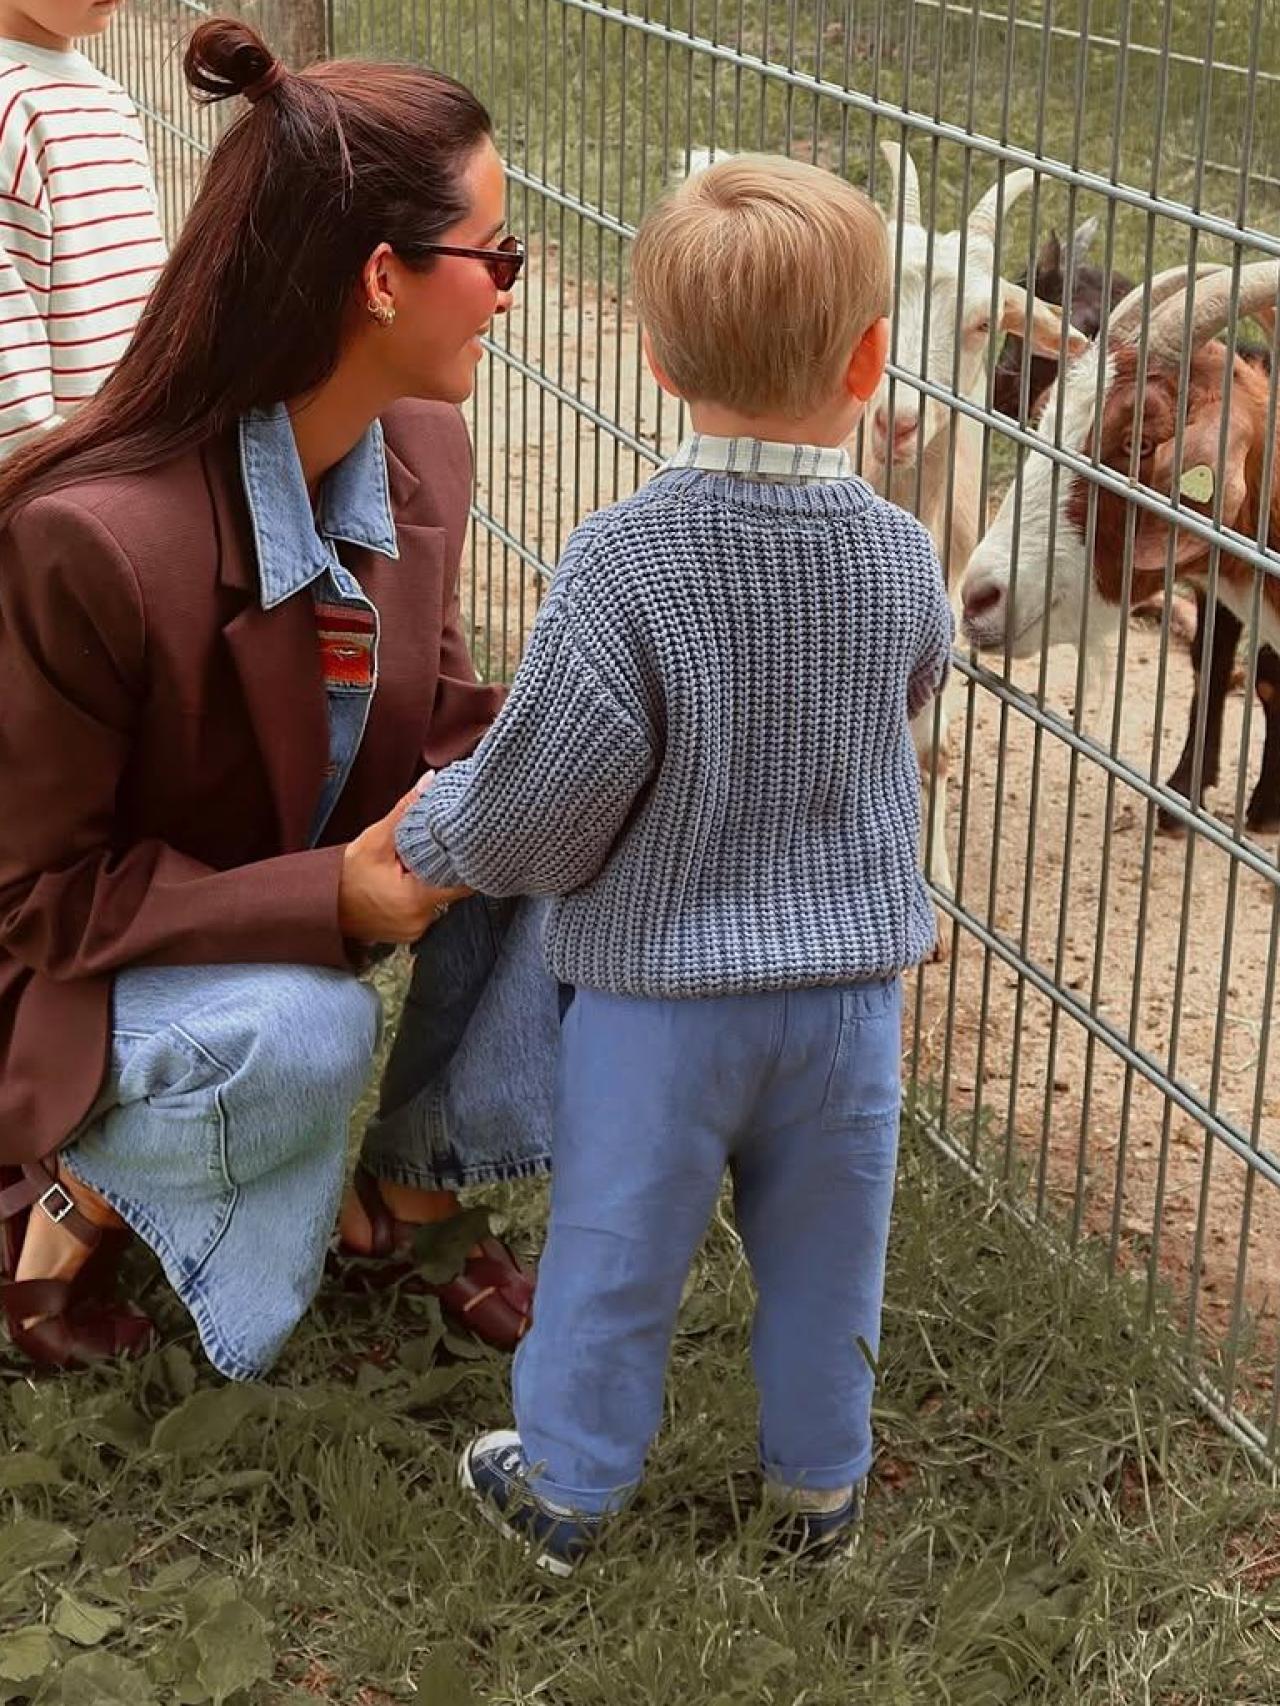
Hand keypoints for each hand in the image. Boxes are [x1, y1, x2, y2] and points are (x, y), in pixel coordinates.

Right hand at [338, 784, 468, 944]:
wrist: (321, 903)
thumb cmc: (346, 875)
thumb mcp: (376, 839)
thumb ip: (407, 810)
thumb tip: (430, 782)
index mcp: (416, 900)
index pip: (462, 881)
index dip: (464, 859)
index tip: (462, 844)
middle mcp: (420, 921)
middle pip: (452, 889)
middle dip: (446, 868)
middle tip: (433, 851)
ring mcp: (415, 930)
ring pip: (440, 899)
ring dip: (433, 882)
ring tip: (415, 867)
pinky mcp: (410, 933)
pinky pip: (427, 910)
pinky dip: (422, 895)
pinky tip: (408, 883)